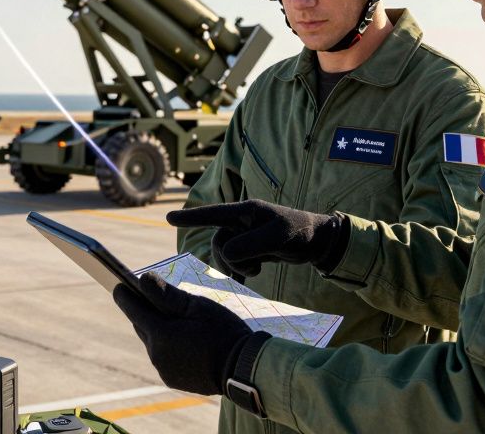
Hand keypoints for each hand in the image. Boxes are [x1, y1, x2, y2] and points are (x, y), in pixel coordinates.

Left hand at [112, 272, 258, 395]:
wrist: (243, 369)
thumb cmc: (223, 332)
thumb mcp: (197, 306)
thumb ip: (166, 294)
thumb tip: (142, 279)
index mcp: (160, 334)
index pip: (133, 310)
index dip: (124, 296)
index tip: (117, 284)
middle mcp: (156, 354)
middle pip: (142, 326)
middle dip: (144, 311)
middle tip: (148, 297)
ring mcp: (163, 369)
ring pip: (152, 342)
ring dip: (157, 330)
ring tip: (172, 318)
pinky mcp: (172, 379)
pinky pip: (162, 357)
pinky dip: (167, 347)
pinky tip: (183, 340)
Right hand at [168, 200, 347, 278]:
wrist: (316, 242)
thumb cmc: (298, 232)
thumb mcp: (276, 238)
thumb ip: (250, 245)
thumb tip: (227, 253)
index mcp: (245, 211)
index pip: (213, 214)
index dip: (190, 217)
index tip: (168, 218)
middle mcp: (241, 221)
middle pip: (218, 242)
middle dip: (228, 259)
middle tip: (250, 270)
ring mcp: (245, 234)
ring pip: (225, 253)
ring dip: (236, 266)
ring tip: (255, 271)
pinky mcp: (250, 247)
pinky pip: (234, 260)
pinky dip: (241, 269)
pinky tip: (254, 273)